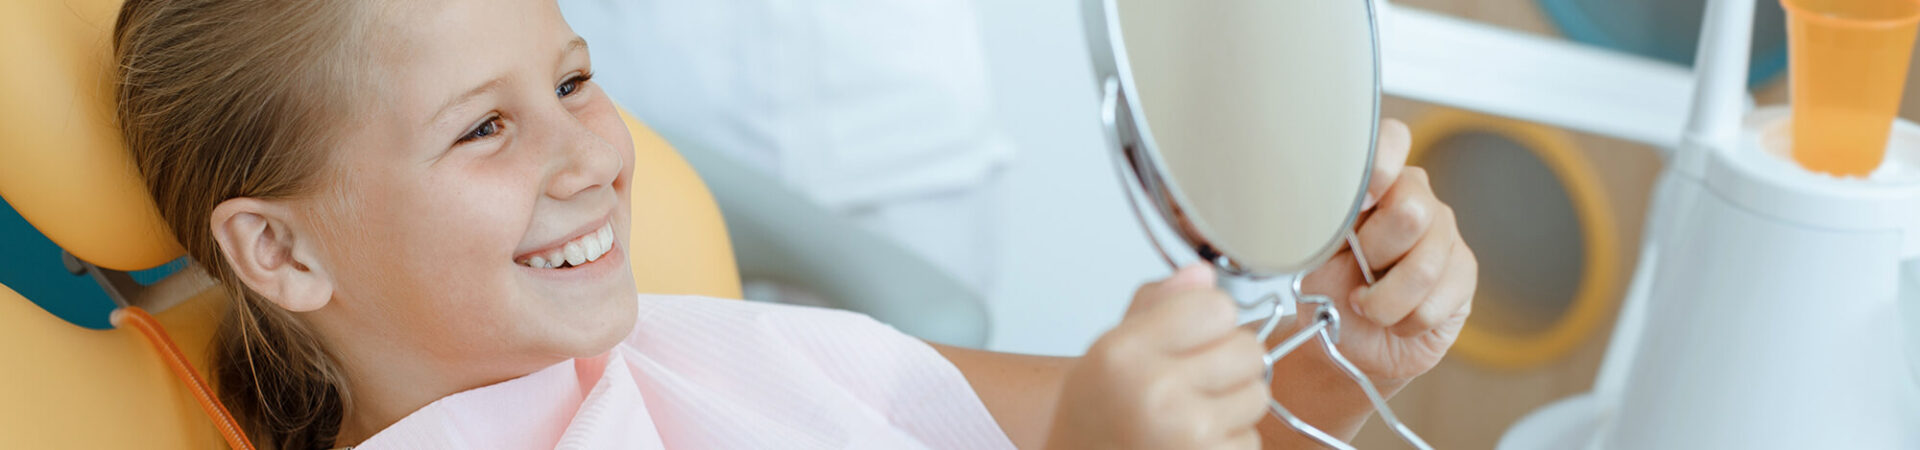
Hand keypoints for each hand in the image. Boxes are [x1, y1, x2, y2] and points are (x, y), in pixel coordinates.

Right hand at [1048, 265, 1270, 449]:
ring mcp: (1188, 435)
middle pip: (1249, 350)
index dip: (1209, 319)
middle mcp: (1156, 392)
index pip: (1218, 307)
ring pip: (1258, 395)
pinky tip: (1194, 441)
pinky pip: (1252, 438)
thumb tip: (1203, 274)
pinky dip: (1230, 440)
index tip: (1189, 335)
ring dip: (1234, 403)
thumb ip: (1157, 304)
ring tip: (1191, 412)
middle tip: (1195, 377)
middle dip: (1229, 361)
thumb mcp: (1111, 347)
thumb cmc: (1098, 410)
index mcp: (1125, 352)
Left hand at [1299, 118, 1477, 380]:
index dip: (1381, 167)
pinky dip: (1404, 321)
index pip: (1392, 140)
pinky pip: (1436, 302)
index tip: (1361, 202)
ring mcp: (1444, 233)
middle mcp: (1414, 197)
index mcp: (1373, 182)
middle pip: (1411, 211)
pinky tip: (1396, 318)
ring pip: (1423, 266)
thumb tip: (1333, 204)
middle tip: (1356, 270)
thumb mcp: (1311, 253)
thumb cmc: (1327, 290)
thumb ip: (1325, 221)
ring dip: (1382, 302)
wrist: (1347, 341)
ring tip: (1367, 304)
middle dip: (1373, 255)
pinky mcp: (1464, 272)